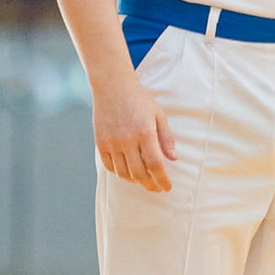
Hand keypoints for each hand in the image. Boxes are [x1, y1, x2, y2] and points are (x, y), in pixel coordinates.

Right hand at [93, 69, 178, 190]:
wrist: (112, 86)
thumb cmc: (139, 99)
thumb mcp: (158, 114)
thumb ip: (166, 138)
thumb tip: (173, 159)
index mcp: (145, 133)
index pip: (155, 165)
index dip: (162, 180)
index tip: (167, 187)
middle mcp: (127, 140)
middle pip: (139, 173)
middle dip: (150, 185)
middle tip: (157, 188)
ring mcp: (112, 142)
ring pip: (124, 173)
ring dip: (135, 180)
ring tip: (144, 180)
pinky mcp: (100, 143)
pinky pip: (110, 166)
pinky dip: (120, 173)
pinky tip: (128, 173)